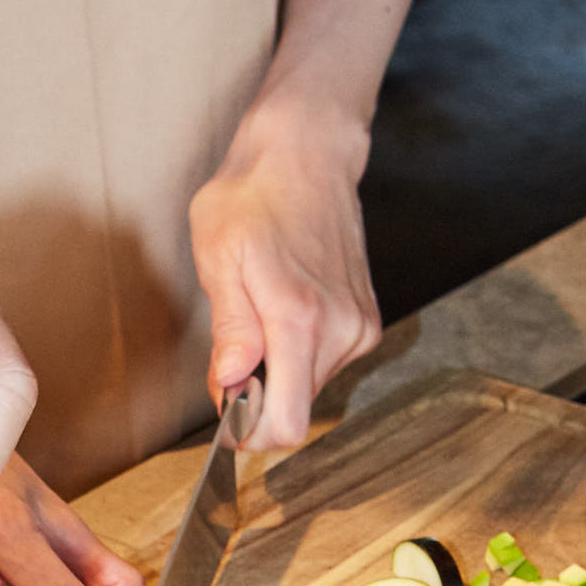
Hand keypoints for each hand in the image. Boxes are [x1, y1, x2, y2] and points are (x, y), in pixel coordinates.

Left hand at [189, 95, 381, 450]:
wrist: (306, 153)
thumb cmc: (253, 196)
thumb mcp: (220, 257)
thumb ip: (231, 328)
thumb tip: (230, 383)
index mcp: (300, 319)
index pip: (288, 423)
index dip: (252, 431)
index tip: (227, 413)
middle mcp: (341, 330)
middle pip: (295, 410)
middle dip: (258, 397)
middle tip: (232, 354)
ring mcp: (359, 326)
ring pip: (308, 388)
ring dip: (277, 372)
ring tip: (257, 318)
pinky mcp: (365, 321)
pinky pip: (324, 364)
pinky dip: (296, 355)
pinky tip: (281, 312)